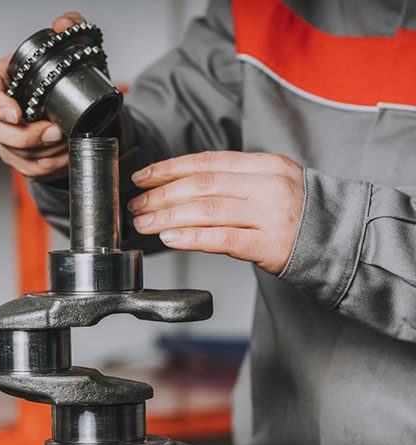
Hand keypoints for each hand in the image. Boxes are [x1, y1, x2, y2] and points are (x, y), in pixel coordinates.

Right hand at [0, 12, 85, 180]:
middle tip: (56, 132)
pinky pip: (28, 169)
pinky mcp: (16, 158)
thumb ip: (70, 25)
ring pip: (13, 153)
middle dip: (25, 136)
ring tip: (69, 142)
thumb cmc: (64, 77)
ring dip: (44, 152)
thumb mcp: (71, 49)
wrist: (76, 106)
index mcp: (0, 80)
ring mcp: (3, 136)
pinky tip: (67, 155)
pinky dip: (51, 165)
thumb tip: (61, 25)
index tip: (17, 113)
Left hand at [127, 151, 304, 274]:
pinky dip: (191, 237)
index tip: (142, 177)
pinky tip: (169, 238)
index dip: (168, 169)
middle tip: (136, 205)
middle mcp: (267, 185)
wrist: (345, 240)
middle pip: (200, 185)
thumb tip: (179, 186)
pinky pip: (222, 239)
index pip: (206, 161)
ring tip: (144, 223)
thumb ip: (233, 180)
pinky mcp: (271, 246)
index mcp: (264, 164)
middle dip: (161, 195)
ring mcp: (270, 215)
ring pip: (206, 210)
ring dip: (167, 216)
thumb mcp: (271, 183)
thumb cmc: (300, 213)